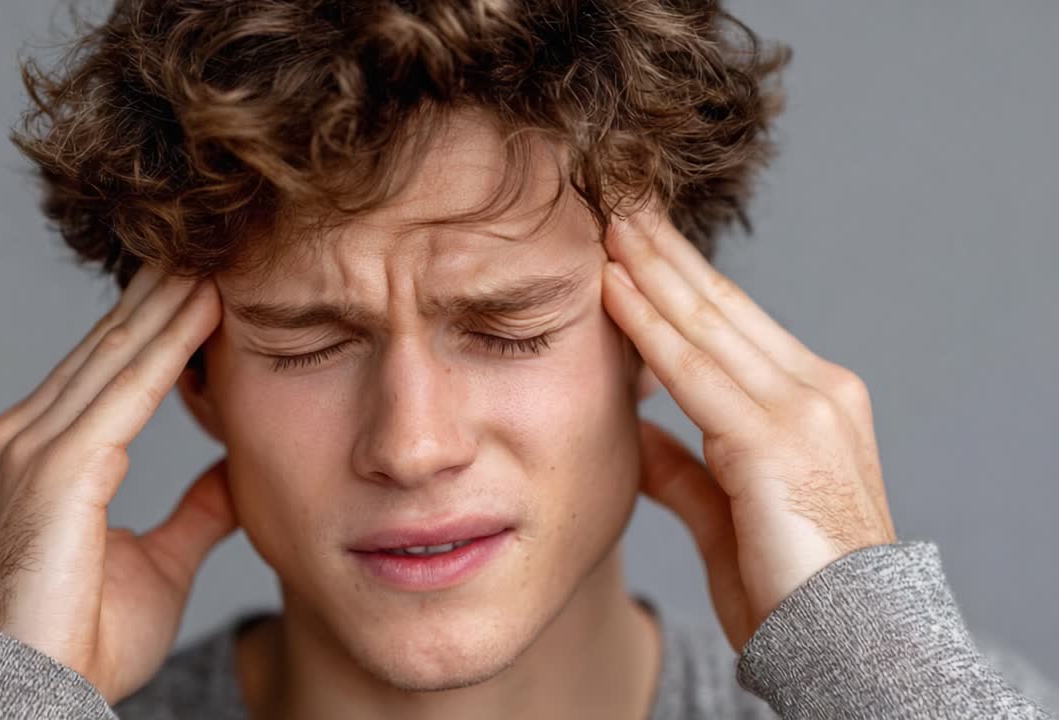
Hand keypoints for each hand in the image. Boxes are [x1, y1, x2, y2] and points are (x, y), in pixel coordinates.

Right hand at [0, 264, 236, 702]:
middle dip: (163, 290)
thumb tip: (235, 472)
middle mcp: (29, 435)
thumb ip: (195, 511)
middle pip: (110, 345)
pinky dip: (167, 346)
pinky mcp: (54, 467)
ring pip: (117, 354)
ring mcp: (33, 446)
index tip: (204, 278)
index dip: (158, 321)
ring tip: (218, 251)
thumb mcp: (160, 560)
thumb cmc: (82, 636)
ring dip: (171, 300)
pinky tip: (204, 307)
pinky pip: (124, 391)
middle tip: (211, 237)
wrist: (31, 693)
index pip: (110, 369)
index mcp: (46, 454)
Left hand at [601, 205, 897, 652]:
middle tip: (614, 197)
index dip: (678, 274)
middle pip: (721, 304)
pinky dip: (647, 325)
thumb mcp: (724, 510)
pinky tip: (612, 287)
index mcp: (810, 399)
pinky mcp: (775, 439)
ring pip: (707, 321)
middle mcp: (814, 390)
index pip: (731, 320)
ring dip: (649, 268)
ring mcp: (802, 408)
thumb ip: (683, 464)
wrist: (845, 645)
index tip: (634, 236)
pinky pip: (694, 369)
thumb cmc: (788, 585)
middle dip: (662, 249)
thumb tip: (636, 427)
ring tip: (605, 220)